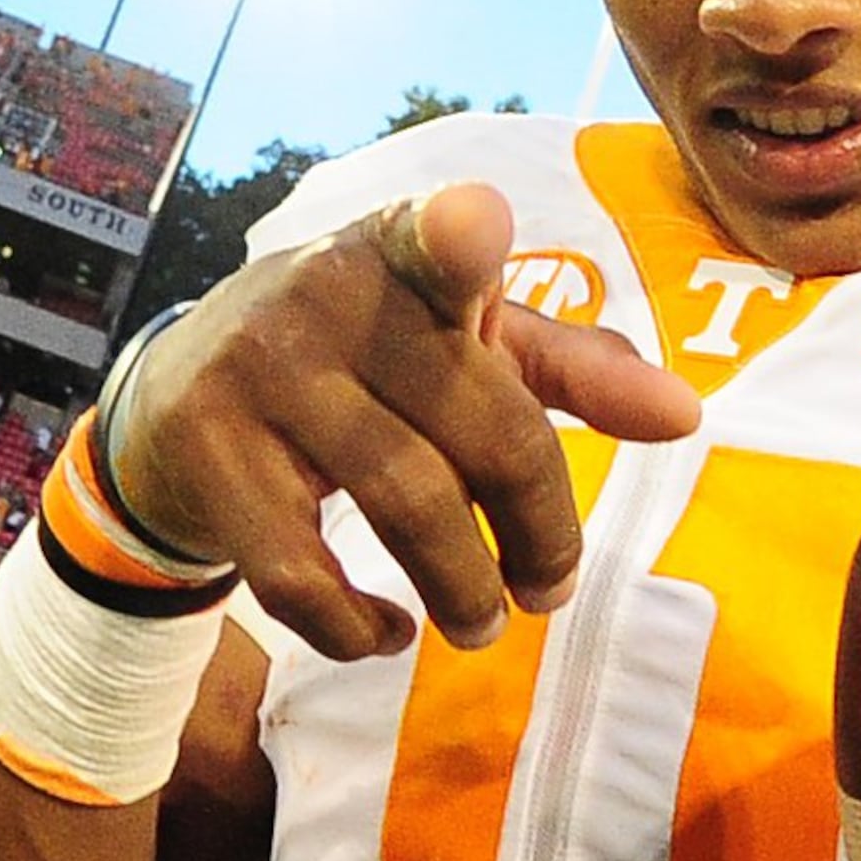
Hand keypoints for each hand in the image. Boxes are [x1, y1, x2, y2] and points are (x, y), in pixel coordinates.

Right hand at [109, 183, 698, 658]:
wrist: (176, 402)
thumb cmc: (362, 369)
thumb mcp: (461, 347)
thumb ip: (572, 371)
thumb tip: (685, 416)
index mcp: (404, 254)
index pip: (439, 238)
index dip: (458, 236)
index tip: (474, 226)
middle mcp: (327, 295)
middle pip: (484, 428)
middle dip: (541, 531)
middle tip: (548, 589)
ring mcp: (259, 370)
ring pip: (404, 504)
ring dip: (464, 590)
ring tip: (483, 623)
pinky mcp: (206, 451)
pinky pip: (300, 573)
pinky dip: (356, 627)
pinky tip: (388, 634)